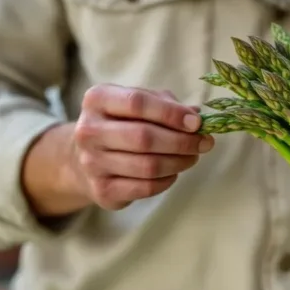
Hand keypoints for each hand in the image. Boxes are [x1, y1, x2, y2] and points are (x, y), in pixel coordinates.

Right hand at [70, 84, 212, 209]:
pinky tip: (174, 172)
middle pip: (144, 137)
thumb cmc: (122, 123)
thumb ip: (167, 105)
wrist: (85, 158)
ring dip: (179, 162)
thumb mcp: (139, 104)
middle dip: (182, 141)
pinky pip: (146, 187)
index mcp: (97, 100)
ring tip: (192, 156)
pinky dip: (168, 180)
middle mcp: (88, 131)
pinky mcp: (102, 190)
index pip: (137, 103)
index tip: (197, 123)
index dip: (171, 113)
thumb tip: (197, 116)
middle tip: (205, 143)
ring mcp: (92, 163)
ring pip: (148, 166)